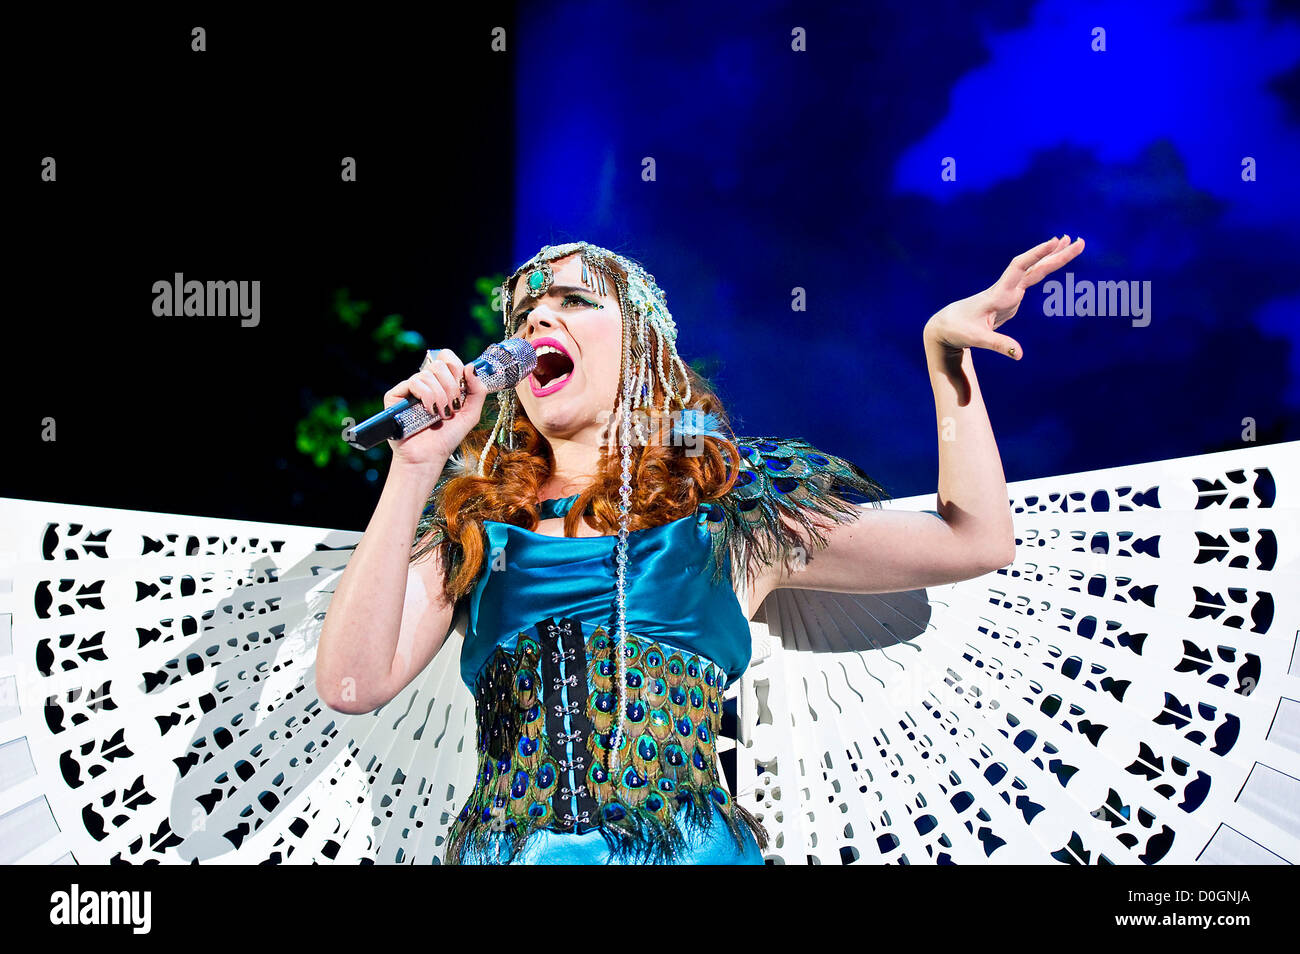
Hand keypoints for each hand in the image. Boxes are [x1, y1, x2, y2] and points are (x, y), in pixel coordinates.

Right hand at [383, 348, 489, 470]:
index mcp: (442, 383)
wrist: (429, 456)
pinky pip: (413, 382)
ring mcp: (410, 389)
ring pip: (427, 374)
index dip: (456, 368)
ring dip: (440, 396)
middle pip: (439, 364)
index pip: (447, 358)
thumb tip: (472, 367)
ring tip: (441, 414)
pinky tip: (429, 411)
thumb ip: (478, 391)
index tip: (461, 387)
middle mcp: (425, 383)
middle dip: (451, 386)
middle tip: (453, 407)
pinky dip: (427, 396)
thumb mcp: (471, 414)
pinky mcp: (395, 395)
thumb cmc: (447, 437)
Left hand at [926, 234, 1085, 360]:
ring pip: (1035, 270)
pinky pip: (1032, 279)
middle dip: (1057, 254)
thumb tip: (1019, 355)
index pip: (1020, 267)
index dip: (1037, 254)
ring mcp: (1009, 292)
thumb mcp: (976, 339)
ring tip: (1074, 243)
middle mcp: (1005, 288)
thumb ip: (998, 346)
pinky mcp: (1010, 298)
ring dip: (1054, 257)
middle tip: (1080, 240)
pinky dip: (1045, 269)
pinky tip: (1053, 262)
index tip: (1056, 242)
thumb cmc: (958, 330)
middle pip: (1034, 266)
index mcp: (998, 293)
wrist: (946, 325)